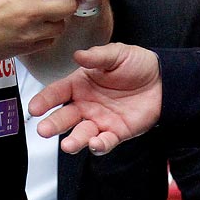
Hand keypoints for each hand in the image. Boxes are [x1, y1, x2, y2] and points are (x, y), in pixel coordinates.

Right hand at [30, 42, 162, 153]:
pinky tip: (95, 143)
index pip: (57, 92)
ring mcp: (99, 120)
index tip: (35, 107)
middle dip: (53, 124)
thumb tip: (78, 55)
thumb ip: (97, 56)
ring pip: (81, 133)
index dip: (45, 100)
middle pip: (64, 117)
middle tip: (43, 130)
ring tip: (68, 145)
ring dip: (74, 140)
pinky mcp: (116, 132)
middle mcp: (85, 104)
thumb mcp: (117, 54)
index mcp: (80, 84)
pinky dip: (98, 145)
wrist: (164, 79)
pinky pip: (104, 142)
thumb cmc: (137, 64)